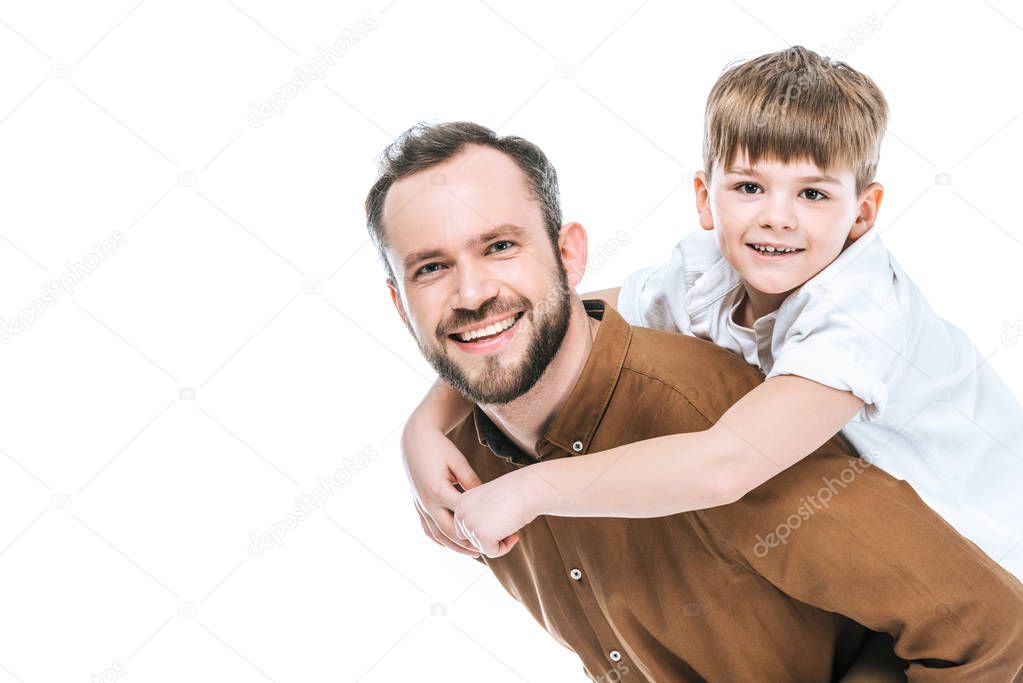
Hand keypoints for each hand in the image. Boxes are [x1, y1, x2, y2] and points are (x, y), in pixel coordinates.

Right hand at [401, 422, 483, 557]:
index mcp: (438, 491)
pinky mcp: (417, 505)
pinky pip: (427, 529)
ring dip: (454, 546)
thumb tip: (487, 501)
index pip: (461, 517)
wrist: (414, 440)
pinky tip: (452, 544)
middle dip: (467, 544)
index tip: (494, 532)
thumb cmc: (440, 448)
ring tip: (473, 551)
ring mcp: (420, 506)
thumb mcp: (459, 462)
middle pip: (448, 532)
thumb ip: (472, 482)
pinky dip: (440, 540)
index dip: (478, 527)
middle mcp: (426, 502)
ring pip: (437, 535)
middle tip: (486, 549)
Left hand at [452, 468, 540, 557]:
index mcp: (461, 502)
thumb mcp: (489, 506)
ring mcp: (469, 524)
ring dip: (498, 541)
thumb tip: (477, 542)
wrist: (527, 489)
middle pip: (471, 540)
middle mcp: (460, 513)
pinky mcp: (481, 535)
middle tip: (507, 524)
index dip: (485, 529)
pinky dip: (505, 548)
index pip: (466, 529)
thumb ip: (478, 519)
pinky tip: (514, 534)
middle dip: (490, 537)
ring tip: (510, 526)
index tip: (500, 518)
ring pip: (481, 547)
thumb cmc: (514, 495)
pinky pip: (491, 552)